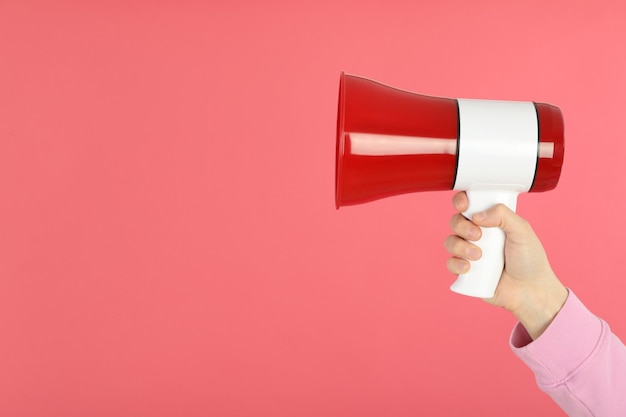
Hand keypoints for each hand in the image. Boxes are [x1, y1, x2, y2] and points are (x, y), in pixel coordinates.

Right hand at [444, 191, 567, 339]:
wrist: (531, 291)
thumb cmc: (530, 260)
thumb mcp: (523, 231)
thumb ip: (504, 215)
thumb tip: (478, 215)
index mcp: (490, 221)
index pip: (469, 205)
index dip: (461, 201)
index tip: (463, 205)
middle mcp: (477, 235)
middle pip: (455, 221)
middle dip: (461, 226)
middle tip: (478, 235)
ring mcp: (469, 253)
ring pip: (450, 242)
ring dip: (460, 246)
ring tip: (478, 256)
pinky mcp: (465, 271)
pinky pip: (450, 264)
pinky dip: (456, 264)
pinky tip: (469, 268)